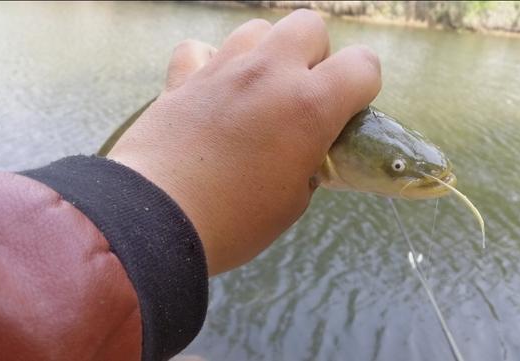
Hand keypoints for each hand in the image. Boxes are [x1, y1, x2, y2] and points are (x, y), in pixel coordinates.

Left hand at [108, 9, 380, 274]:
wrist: (155, 220)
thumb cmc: (235, 221)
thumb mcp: (293, 200)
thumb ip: (309, 160)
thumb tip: (305, 148)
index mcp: (309, 105)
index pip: (364, 64)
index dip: (362, 87)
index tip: (347, 110)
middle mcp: (269, 73)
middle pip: (309, 25)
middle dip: (314, 56)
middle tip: (300, 97)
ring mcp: (221, 69)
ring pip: (257, 29)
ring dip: (266, 54)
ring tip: (256, 92)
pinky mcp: (182, 77)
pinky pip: (199, 49)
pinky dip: (209, 65)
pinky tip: (210, 93)